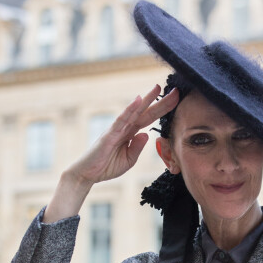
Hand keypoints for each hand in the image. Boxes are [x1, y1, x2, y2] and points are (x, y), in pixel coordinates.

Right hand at [43, 85, 178, 222]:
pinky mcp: (109, 134)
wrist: (87, 175)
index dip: (163, 110)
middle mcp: (125, 128)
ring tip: (158, 88)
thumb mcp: (129, 160)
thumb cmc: (106, 166)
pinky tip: (138, 100)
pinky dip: (130, 109)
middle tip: (175, 90)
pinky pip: (121, 120)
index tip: (176, 100)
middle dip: (161, 102)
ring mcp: (117, 129)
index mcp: (131, 133)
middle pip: (146, 112)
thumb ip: (137, 147)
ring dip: (147, 100)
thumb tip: (146, 134)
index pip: (150, 119)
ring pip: (135, 112)